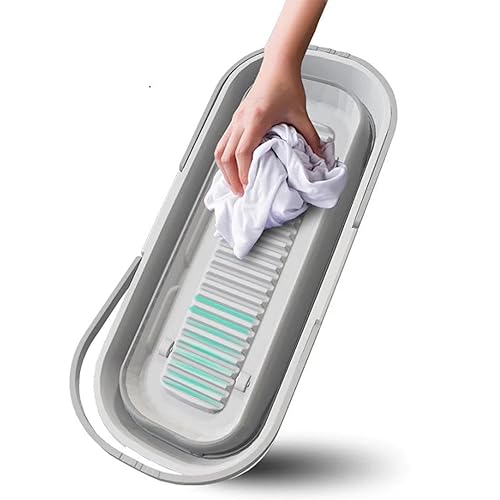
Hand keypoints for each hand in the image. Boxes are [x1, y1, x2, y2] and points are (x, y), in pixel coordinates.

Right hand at [214, 62, 320, 195]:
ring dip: (224, 169)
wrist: (277, 66)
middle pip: (226, 155)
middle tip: (240, 192)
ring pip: (220, 150)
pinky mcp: (235, 119)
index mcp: (256, 119)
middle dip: (231, 177)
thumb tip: (318, 155)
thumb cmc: (286, 84)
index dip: (243, 172)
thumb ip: (310, 137)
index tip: (249, 186)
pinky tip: (231, 167)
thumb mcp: (300, 114)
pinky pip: (223, 142)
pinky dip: (224, 158)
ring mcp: (236, 119)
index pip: (243, 152)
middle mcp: (241, 120)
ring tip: (233, 184)